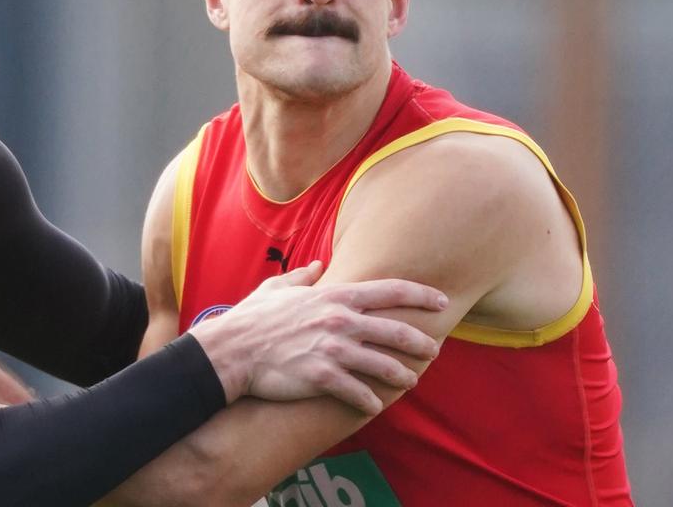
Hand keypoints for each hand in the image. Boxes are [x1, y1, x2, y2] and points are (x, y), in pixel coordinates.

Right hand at [189, 262, 446, 414]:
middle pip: (396, 331)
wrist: (231, 350)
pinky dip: (371, 400)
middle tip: (434, 349)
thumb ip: (302, 277)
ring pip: (384, 365)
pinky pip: (358, 392)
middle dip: (421, 341)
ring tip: (411, 380)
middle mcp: (340, 321)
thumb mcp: (276, 289)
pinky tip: (375, 405)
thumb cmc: (252, 319)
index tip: (441, 301)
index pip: (390, 291)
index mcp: (334, 297)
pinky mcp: (322, 377)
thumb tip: (318, 266)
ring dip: (403, 374)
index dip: (421, 295)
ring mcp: (332, 350)